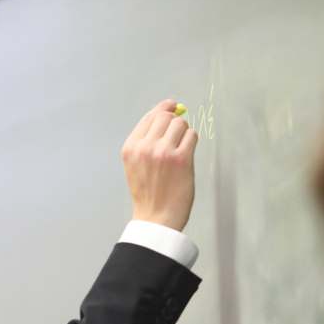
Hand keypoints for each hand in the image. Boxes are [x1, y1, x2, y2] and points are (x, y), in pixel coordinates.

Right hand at [120, 99, 197, 231]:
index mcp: (130, 148)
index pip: (149, 117)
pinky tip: (186, 156)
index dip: (163, 109)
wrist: (156, 218)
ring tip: (180, 150)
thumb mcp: (135, 164)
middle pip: (165, 116)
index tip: (171, 105)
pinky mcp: (181, 159)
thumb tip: (167, 111)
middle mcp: (144, 147)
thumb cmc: (148, 193)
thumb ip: (146, 139)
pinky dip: (192, 142)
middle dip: (174, 123)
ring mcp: (163, 152)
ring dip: (184, 133)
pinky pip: (192, 136)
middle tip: (176, 136)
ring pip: (180, 124)